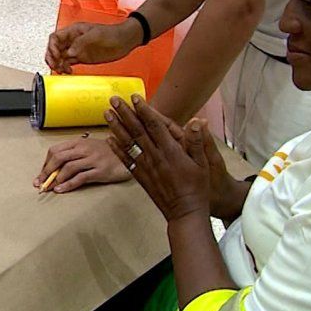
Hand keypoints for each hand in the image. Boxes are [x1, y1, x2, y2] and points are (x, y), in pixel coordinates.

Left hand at [34, 136, 130, 192]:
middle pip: (59, 158)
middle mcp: (85, 149)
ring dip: (56, 179)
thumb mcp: (90, 148)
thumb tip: (55, 169)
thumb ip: (74, 155)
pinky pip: (80, 178)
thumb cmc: (108, 152)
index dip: (45, 163)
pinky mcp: (100, 171)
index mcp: (79, 142)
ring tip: (49, 188)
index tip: (41, 175)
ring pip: (68, 167)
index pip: (56, 150)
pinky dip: (68, 185)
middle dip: (46, 171)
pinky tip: (61, 190)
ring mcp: (93, 159)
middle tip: (40, 183)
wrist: (130, 155)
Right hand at [45, 21, 139, 73]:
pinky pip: (68, 63)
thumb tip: (69, 52)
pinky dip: (65, 68)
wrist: (124, 40)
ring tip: (61, 70)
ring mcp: (77, 49)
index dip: (52, 47)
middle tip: (55, 65)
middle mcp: (73, 40)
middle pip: (54, 48)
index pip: (55, 38)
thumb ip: (81, 43)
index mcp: (74, 31)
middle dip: (51, 57)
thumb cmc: (112, 33)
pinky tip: (67, 72)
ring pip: (59, 57)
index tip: (57, 56)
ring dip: (57, 64)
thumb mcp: (96, 35)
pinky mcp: (82, 57)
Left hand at [105, 96, 210, 221]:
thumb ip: (198, 140)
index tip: (134, 97)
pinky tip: (108, 139)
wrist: (185, 212)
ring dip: (116, 127)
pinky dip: (116, 149)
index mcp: (171, 151)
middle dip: (124, 113)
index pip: (154, 126)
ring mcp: (146, 167)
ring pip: (128, 143)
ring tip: (106, 113)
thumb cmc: (197, 187)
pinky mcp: (141, 177)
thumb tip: (198, 120)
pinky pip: (126, 160)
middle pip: (137, 131)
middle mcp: (155, 156)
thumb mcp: (204, 163)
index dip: (144, 110)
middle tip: (113, 99)